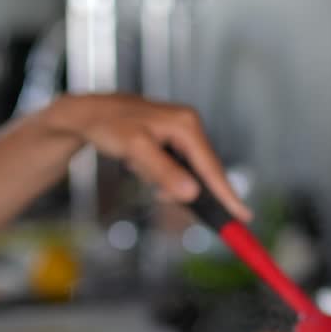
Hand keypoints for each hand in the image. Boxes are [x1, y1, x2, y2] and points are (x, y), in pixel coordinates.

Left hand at [48, 94, 252, 220]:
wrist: (88, 114)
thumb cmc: (109, 126)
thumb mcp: (136, 150)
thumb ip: (164, 172)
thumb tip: (191, 193)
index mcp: (186, 124)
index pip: (211, 166)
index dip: (227, 194)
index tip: (243, 216)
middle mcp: (188, 125)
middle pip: (202, 170)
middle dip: (185, 187)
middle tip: (165, 190)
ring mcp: (181, 132)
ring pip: (186, 171)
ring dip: (165, 180)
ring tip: (137, 167)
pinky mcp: (171, 139)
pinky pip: (175, 166)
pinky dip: (160, 174)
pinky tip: (140, 167)